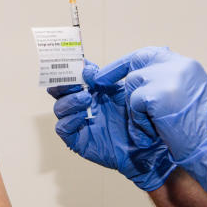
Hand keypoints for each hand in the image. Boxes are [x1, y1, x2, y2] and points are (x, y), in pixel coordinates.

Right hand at [49, 62, 175, 190]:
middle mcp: (81, 106)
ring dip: (70, 100)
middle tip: (75, 80)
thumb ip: (102, 79)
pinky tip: (83, 115)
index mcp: (90, 91)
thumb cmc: (136, 116)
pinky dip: (69, 119)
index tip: (74, 64)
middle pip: (59, 92)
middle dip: (63, 83)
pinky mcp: (78, 140)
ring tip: (86, 98)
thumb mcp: (120, 91)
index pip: (71, 78)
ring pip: (59, 108)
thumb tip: (86, 68)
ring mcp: (79, 123)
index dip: (68, 71)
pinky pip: (63, 129)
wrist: (146, 142)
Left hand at [95, 47, 206, 193]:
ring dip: (136, 109)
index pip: (151, 54)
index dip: (128, 63)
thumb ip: (168, 83)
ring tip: (154, 126)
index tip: (111, 72)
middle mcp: (179, 66)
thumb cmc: (204, 132)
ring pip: (133, 84)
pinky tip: (154, 131)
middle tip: (101, 84)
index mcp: (187, 66)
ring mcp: (169, 78)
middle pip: (137, 62)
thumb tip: (142, 79)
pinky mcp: (158, 94)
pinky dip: (139, 120)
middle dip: (116, 74)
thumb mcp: (188, 97)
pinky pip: (134, 103)